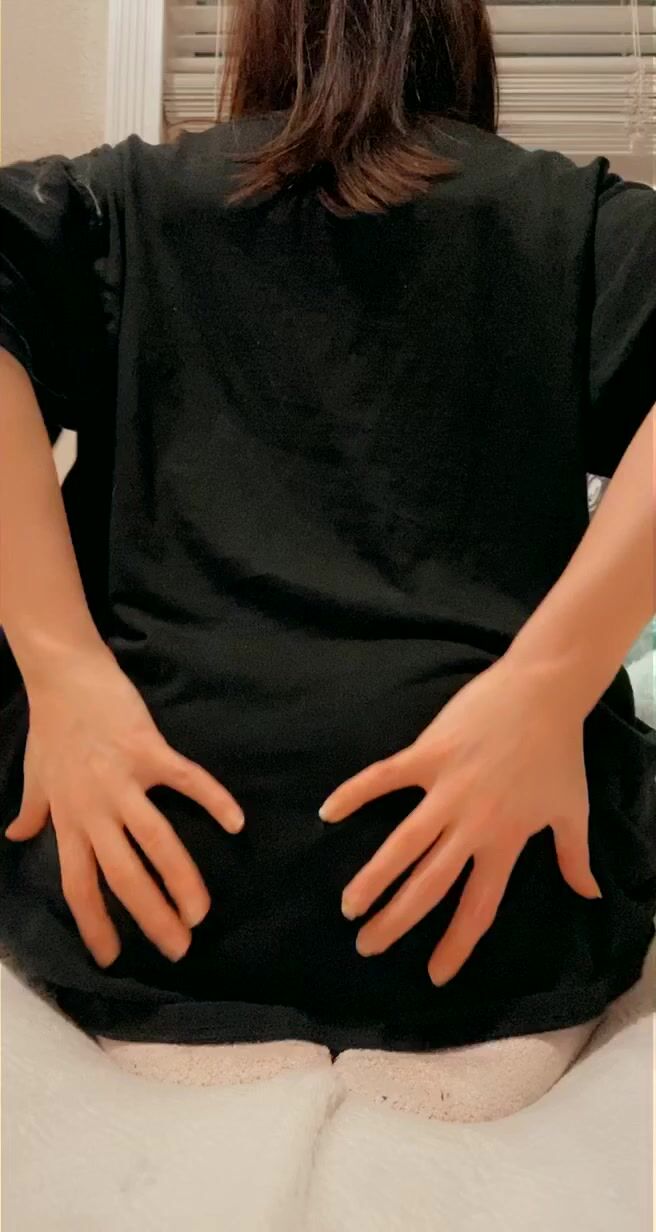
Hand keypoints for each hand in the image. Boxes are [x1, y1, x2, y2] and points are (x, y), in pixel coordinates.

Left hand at [6, 646, 243, 967]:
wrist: (65, 673)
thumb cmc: (52, 724)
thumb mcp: (35, 775)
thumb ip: (32, 810)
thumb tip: (16, 835)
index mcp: (69, 819)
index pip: (79, 885)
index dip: (95, 924)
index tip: (113, 959)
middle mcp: (95, 808)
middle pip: (123, 876)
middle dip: (151, 918)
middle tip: (179, 949)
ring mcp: (123, 780)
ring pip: (155, 841)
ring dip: (181, 881)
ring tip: (201, 912)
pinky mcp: (149, 750)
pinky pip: (186, 781)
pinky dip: (213, 800)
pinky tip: (236, 824)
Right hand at [320, 659, 600, 985]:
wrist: (544, 690)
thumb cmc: (558, 750)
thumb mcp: (572, 810)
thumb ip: (575, 858)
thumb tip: (591, 896)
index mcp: (506, 841)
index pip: (478, 906)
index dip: (456, 944)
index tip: (434, 975)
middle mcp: (472, 823)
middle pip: (429, 884)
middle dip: (396, 921)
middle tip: (367, 946)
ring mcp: (447, 788)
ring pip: (403, 844)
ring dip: (373, 878)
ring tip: (348, 905)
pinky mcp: (428, 753)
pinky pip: (384, 778)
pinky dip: (355, 793)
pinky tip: (327, 812)